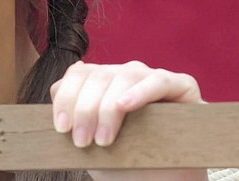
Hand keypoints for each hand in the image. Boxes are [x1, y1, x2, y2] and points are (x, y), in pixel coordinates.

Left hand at [50, 60, 201, 146]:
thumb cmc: (125, 163)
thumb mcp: (91, 139)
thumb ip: (74, 115)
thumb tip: (55, 90)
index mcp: (104, 83)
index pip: (79, 73)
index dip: (67, 97)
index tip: (61, 128)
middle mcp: (128, 76)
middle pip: (98, 75)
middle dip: (85, 109)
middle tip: (82, 142)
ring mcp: (154, 79)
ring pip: (124, 76)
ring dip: (108, 108)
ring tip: (103, 140)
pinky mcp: (183, 87)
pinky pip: (159, 81)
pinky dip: (140, 91)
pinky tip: (125, 106)